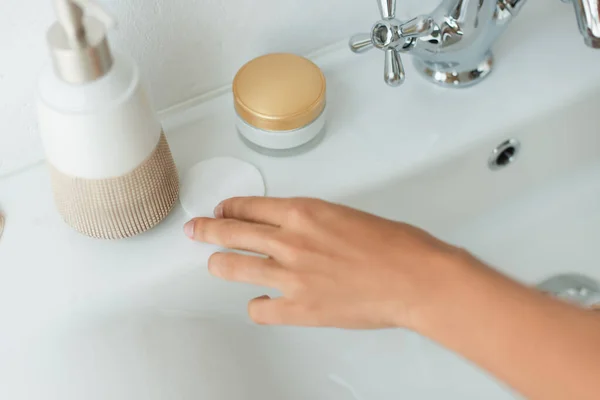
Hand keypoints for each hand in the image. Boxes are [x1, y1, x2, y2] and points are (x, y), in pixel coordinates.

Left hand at [184, 197, 472, 329]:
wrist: (414, 278)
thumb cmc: (394, 245)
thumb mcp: (346, 216)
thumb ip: (313, 223)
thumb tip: (296, 230)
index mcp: (303, 212)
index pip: (249, 206)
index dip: (229, 208)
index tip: (222, 211)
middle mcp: (289, 241)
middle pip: (231, 232)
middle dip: (207, 230)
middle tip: (196, 229)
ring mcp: (290, 277)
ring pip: (234, 267)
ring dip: (220, 263)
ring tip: (215, 263)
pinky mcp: (299, 309)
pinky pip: (260, 308)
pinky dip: (257, 305)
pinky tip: (260, 302)